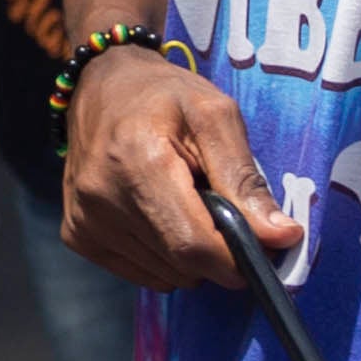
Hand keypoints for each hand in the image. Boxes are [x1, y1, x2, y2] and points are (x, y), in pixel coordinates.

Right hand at [60, 46, 287, 293]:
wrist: (101, 85)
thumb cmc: (164, 95)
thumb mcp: (216, 116)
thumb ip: (246, 179)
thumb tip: (283, 237)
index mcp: (137, 160)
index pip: (192, 244)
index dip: (235, 258)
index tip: (262, 248)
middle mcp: (101, 197)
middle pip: (181, 264)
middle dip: (218, 253)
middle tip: (225, 213)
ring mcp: (85, 220)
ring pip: (165, 275)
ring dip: (189, 254)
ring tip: (185, 205)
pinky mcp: (78, 235)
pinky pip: (142, 274)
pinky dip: (164, 256)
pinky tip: (159, 214)